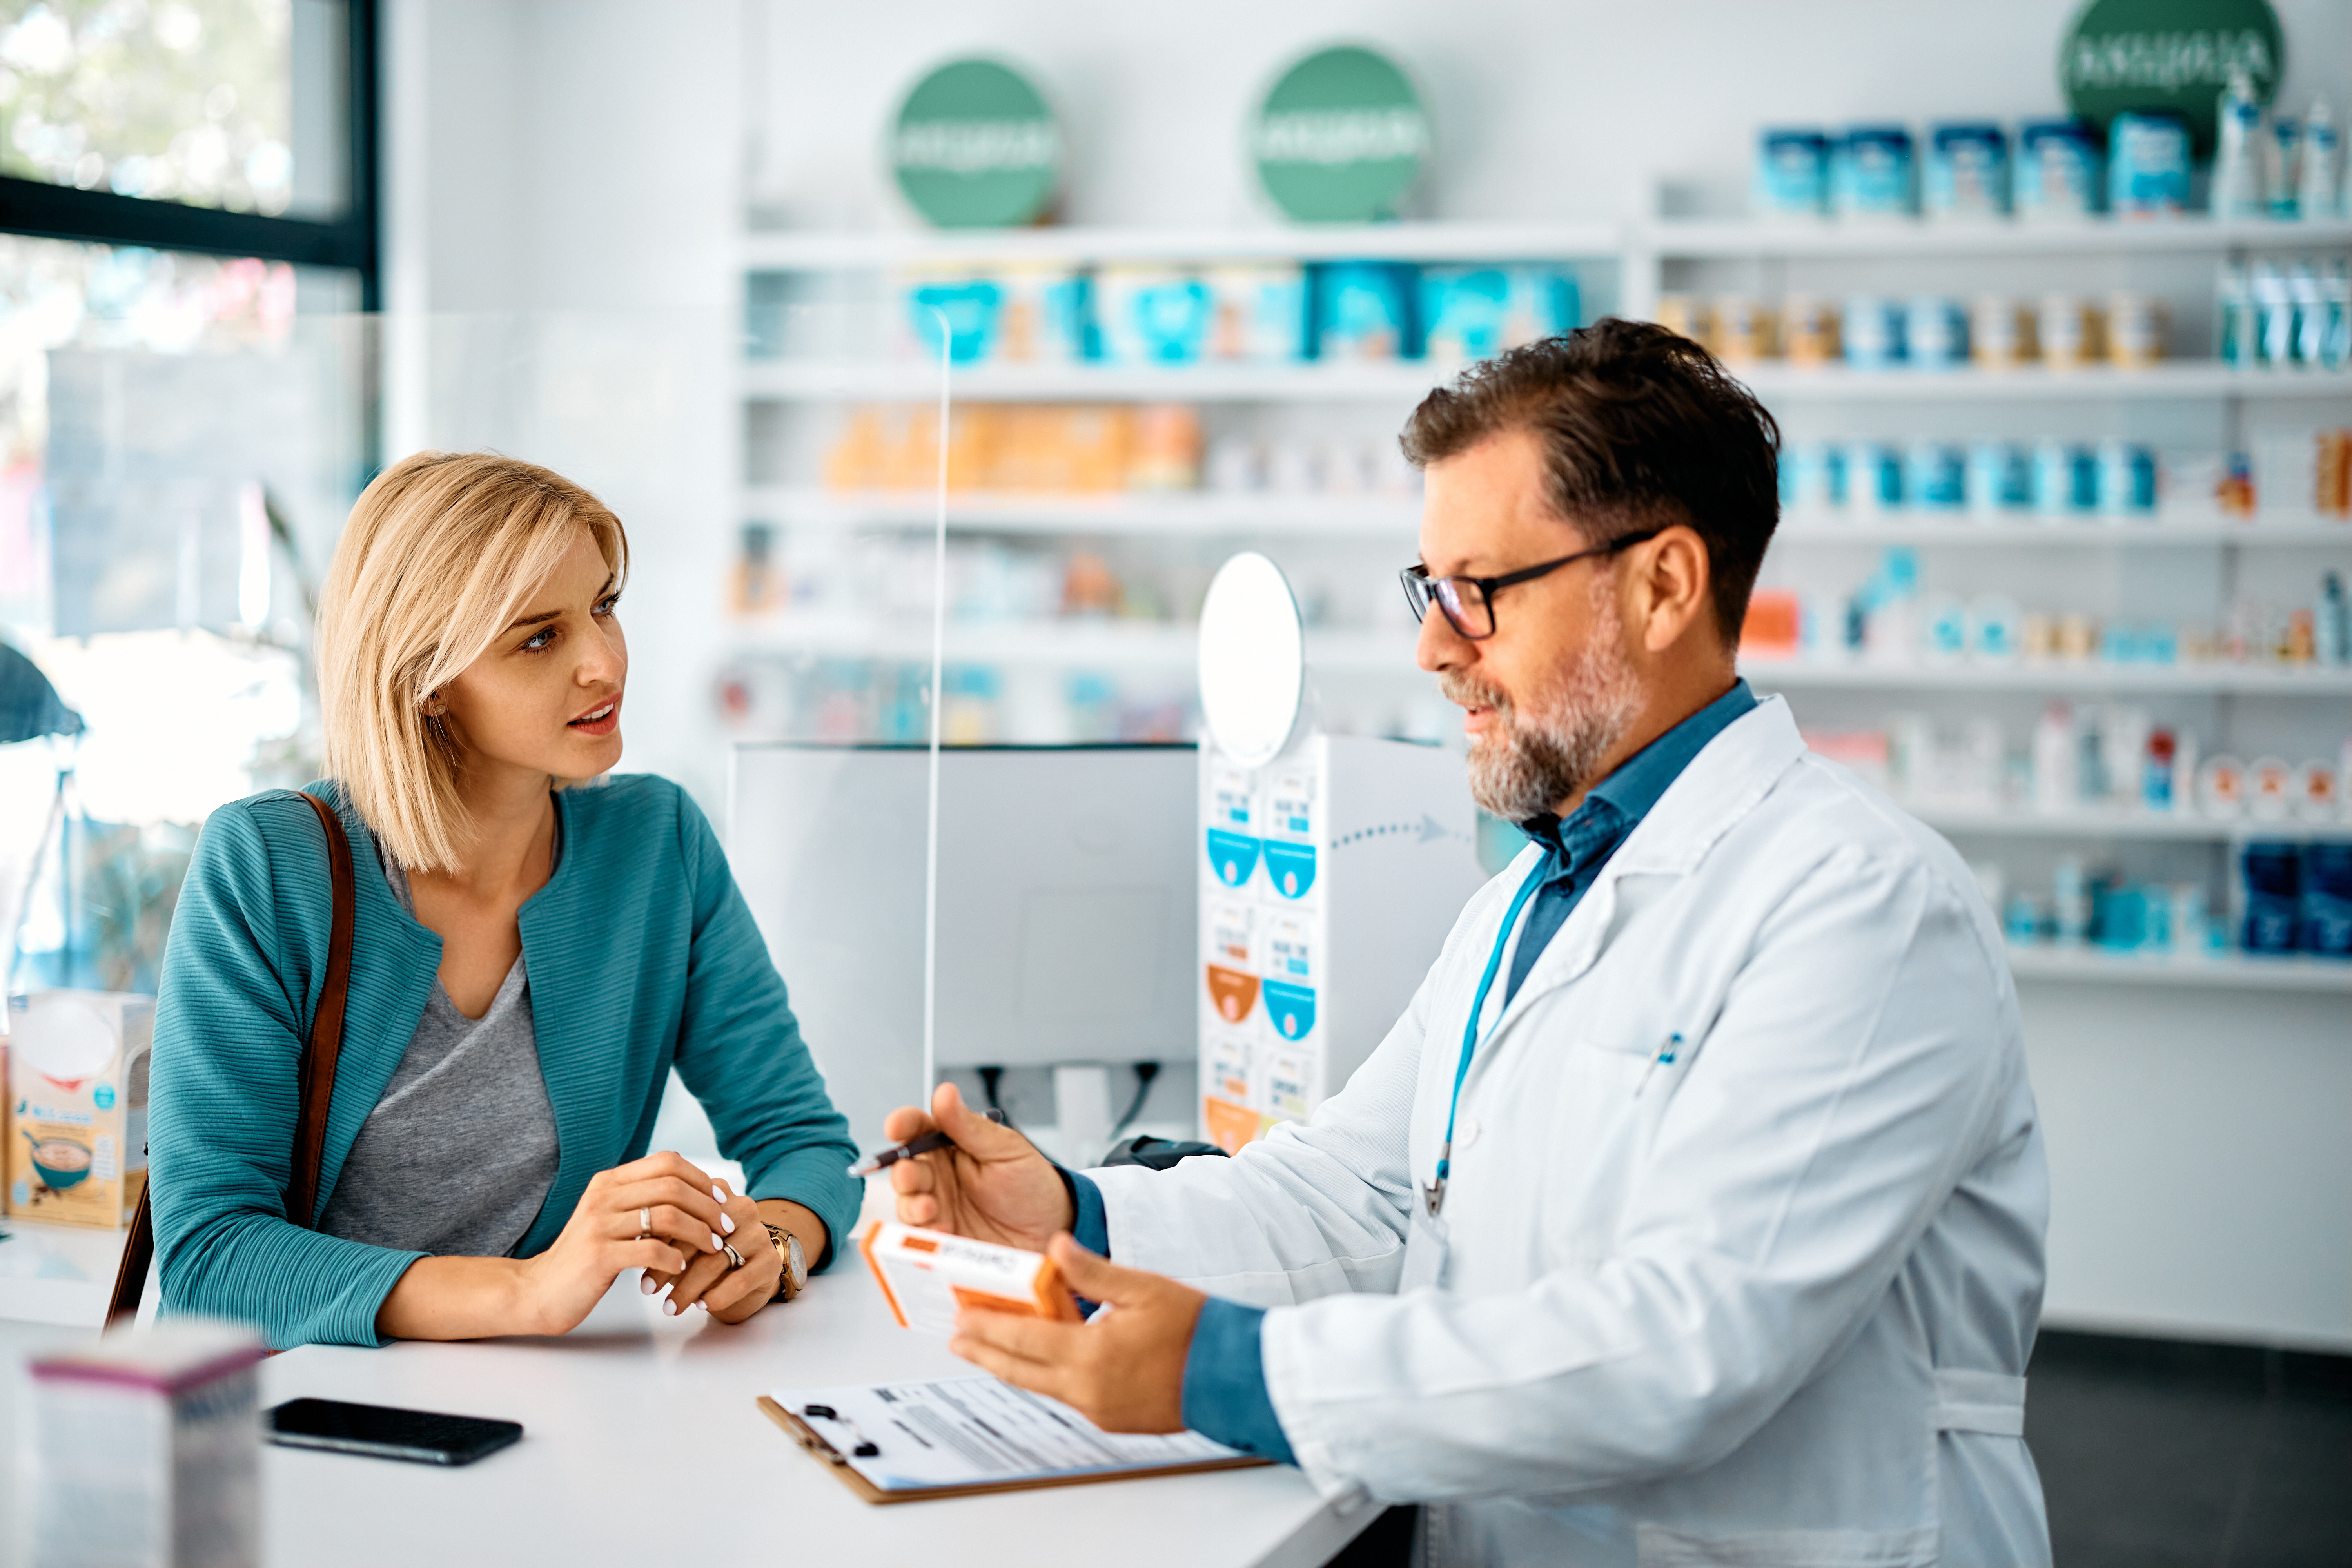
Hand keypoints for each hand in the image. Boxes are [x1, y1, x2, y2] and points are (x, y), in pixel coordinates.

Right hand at [510, 1151, 731, 1335]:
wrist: (539, 1291)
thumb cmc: (585, 1257)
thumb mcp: (611, 1219)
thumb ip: (642, 1202)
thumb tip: (697, 1193)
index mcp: (609, 1182)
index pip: (667, 1162)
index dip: (700, 1178)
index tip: (721, 1199)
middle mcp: (603, 1196)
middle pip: (673, 1186)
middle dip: (708, 1206)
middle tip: (726, 1226)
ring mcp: (599, 1225)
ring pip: (667, 1216)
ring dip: (699, 1233)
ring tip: (714, 1247)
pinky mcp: (598, 1255)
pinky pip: (651, 1249)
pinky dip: (674, 1258)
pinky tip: (681, 1268)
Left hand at [640, 1178, 777, 1323]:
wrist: (752, 1275)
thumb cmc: (707, 1257)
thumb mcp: (683, 1241)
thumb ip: (663, 1234)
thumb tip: (630, 1239)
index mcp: (717, 1194)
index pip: (683, 1210)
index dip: (656, 1235)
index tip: (633, 1257)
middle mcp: (741, 1208)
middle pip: (699, 1235)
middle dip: (668, 1264)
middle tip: (645, 1288)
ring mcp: (759, 1233)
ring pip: (717, 1260)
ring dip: (688, 1287)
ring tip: (668, 1307)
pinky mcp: (770, 1260)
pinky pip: (740, 1280)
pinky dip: (716, 1296)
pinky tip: (701, 1306)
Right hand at [887, 1082, 1071, 1250]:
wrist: (1051, 1228)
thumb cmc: (1031, 1183)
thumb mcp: (1006, 1150)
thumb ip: (970, 1127)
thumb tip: (945, 1093)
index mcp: (950, 1146)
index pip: (918, 1129)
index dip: (903, 1124)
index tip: (896, 1126)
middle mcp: (938, 1176)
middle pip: (905, 1168)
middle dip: (903, 1171)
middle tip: (911, 1175)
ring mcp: (938, 1207)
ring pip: (907, 1203)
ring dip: (911, 1205)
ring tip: (930, 1208)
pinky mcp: (942, 1238)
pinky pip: (921, 1237)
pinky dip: (925, 1234)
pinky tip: (942, 1231)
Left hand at [948, 1235, 1202, 1433]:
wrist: (1234, 1375)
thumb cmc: (1196, 1329)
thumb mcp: (1143, 1287)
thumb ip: (1092, 1269)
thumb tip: (1054, 1244)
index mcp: (1091, 1355)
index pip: (1023, 1340)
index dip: (988, 1329)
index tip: (960, 1321)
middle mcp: (1087, 1390)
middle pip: (1021, 1371)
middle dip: (986, 1353)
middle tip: (958, 1340)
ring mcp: (1099, 1410)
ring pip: (1042, 1386)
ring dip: (1014, 1366)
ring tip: (992, 1349)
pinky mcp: (1113, 1419)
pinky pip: (1068, 1396)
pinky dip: (1047, 1377)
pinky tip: (1043, 1363)